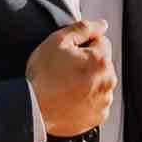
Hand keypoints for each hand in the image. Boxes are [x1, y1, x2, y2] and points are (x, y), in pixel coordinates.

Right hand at [27, 19, 115, 136]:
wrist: (33, 110)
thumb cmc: (42, 76)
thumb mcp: (57, 42)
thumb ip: (83, 28)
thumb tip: (102, 24)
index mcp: (101, 61)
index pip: (101, 42)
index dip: (84, 45)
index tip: (69, 55)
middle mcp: (108, 81)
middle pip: (102, 63)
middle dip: (88, 63)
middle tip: (64, 71)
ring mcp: (104, 101)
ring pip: (100, 83)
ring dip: (89, 81)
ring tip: (66, 86)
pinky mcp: (99, 117)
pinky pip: (97, 102)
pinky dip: (87, 99)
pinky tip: (70, 99)